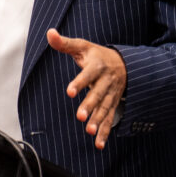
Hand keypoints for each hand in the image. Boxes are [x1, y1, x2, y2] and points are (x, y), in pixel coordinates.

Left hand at [46, 28, 126, 149]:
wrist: (125, 63)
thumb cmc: (97, 55)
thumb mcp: (82, 46)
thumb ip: (64, 43)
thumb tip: (49, 33)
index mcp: (97, 66)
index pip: (87, 75)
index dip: (79, 83)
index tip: (69, 91)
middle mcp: (106, 81)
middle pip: (97, 94)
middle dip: (90, 105)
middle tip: (80, 116)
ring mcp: (111, 94)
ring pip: (105, 108)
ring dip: (98, 120)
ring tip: (89, 131)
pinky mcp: (113, 104)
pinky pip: (110, 119)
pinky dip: (105, 131)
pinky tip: (98, 143)